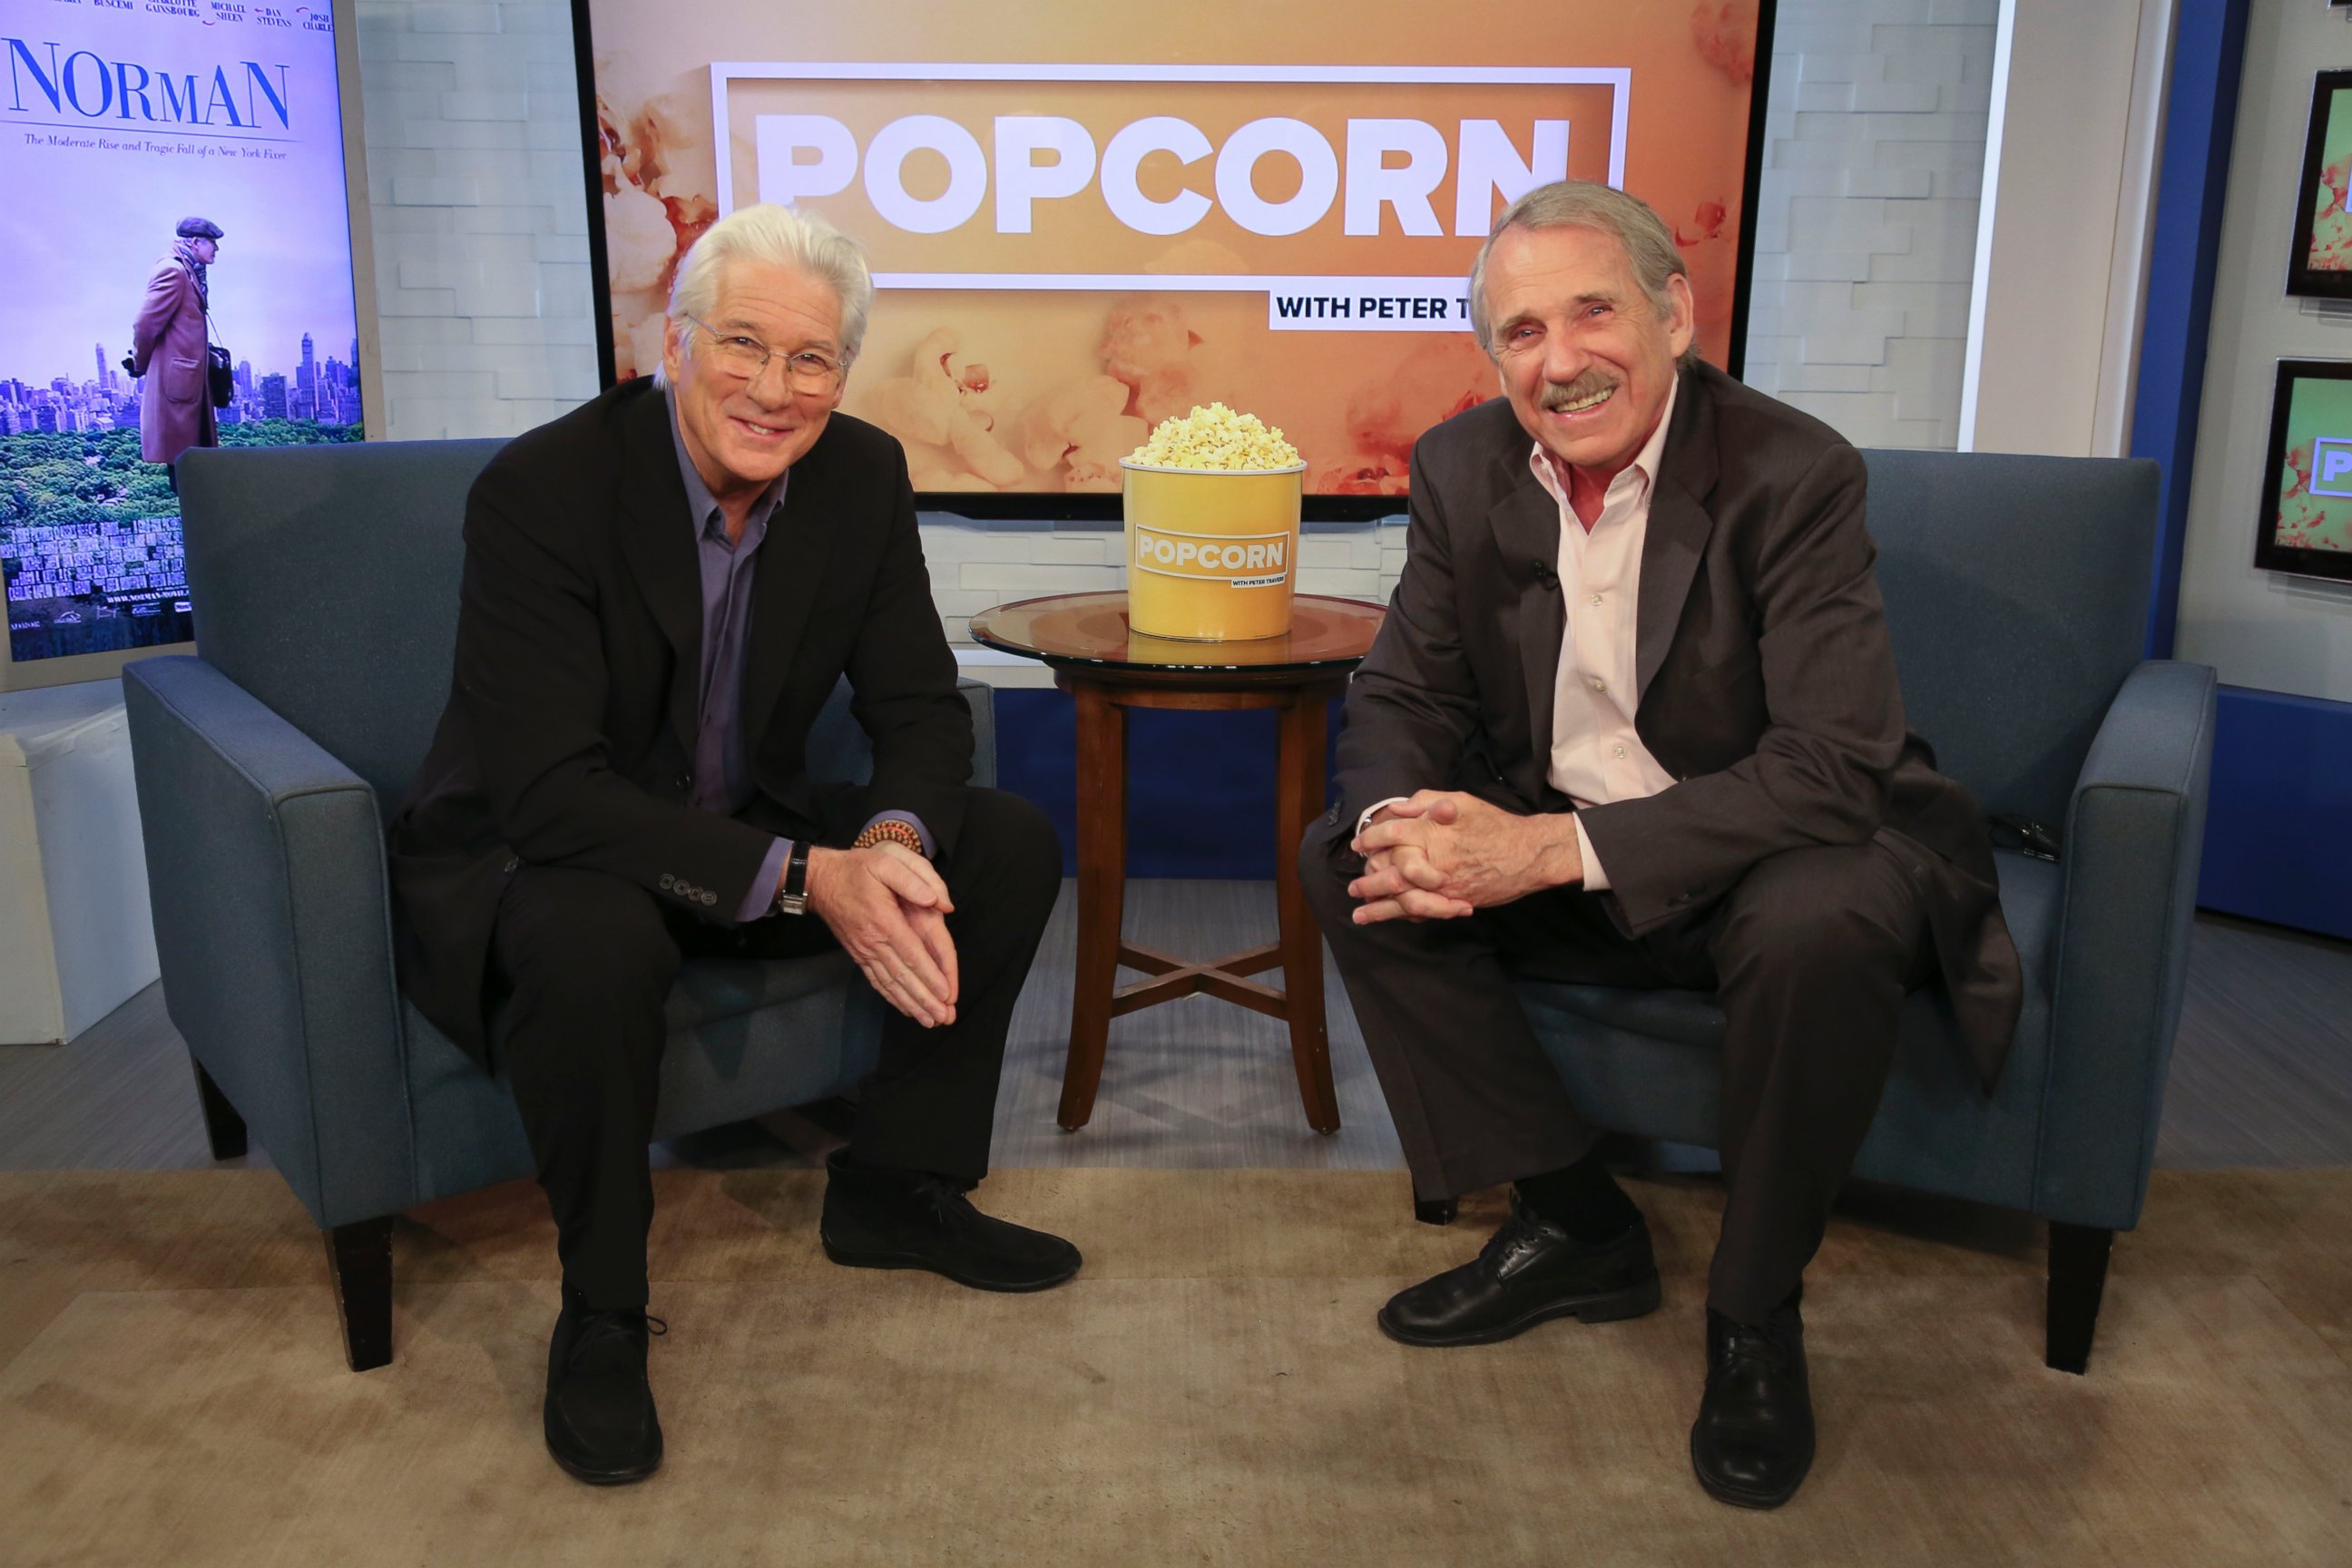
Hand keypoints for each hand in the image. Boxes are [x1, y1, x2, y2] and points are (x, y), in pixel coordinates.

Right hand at [804, 843, 959, 1026]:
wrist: (820, 880)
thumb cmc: (858, 868)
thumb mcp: (887, 861)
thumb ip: (914, 879)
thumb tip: (939, 903)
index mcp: (885, 920)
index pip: (912, 954)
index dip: (930, 976)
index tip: (946, 995)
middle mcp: (874, 941)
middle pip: (904, 976)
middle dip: (925, 999)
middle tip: (944, 1017)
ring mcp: (864, 951)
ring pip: (891, 983)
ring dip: (911, 1004)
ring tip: (930, 1021)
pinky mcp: (859, 954)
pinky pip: (877, 981)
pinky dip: (892, 997)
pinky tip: (906, 1009)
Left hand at [1347, 791, 1581, 923]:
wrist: (1528, 854)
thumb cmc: (1495, 824)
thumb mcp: (1462, 801)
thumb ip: (1426, 801)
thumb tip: (1396, 807)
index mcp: (1430, 831)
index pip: (1389, 834)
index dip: (1370, 839)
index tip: (1357, 845)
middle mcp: (1432, 859)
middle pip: (1389, 873)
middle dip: (1368, 881)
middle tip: (1353, 887)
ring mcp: (1443, 885)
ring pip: (1403, 899)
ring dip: (1379, 908)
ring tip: (1360, 915)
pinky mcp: (1454, 901)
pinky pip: (1424, 912)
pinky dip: (1406, 917)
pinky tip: (1393, 919)